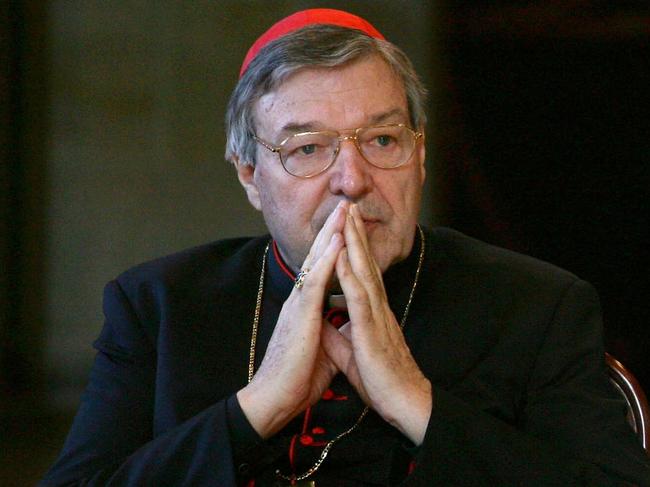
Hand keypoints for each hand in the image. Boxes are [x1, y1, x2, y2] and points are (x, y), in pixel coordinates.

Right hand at [237, 201, 348, 437]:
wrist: (275, 398)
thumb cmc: (297, 376)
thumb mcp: (322, 348)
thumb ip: (332, 331)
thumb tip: (343, 325)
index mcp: (306, 305)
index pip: (322, 267)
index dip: (334, 244)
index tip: (347, 224)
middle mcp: (301, 298)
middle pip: (319, 256)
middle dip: (333, 228)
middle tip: (345, 204)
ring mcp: (299, 303)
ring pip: (316, 260)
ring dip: (331, 233)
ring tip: (343, 210)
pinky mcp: (301, 314)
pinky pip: (316, 280)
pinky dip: (328, 258)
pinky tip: (338, 240)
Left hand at [322, 204, 431, 444]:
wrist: (406, 405)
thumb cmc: (382, 381)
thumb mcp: (352, 354)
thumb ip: (337, 336)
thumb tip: (324, 323)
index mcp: (371, 312)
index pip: (361, 272)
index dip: (352, 247)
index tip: (344, 223)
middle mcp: (376, 308)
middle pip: (364, 264)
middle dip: (355, 233)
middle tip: (347, 205)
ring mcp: (376, 318)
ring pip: (364, 273)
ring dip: (354, 244)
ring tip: (347, 218)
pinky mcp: (373, 332)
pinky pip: (359, 300)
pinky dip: (350, 277)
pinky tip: (342, 258)